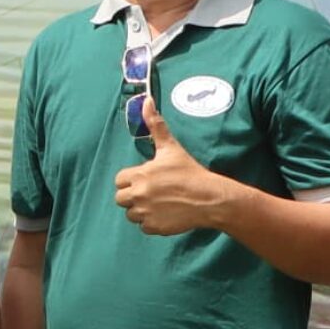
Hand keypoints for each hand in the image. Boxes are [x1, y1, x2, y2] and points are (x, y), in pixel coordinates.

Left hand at [112, 96, 226, 235]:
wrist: (209, 198)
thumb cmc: (190, 171)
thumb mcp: (171, 148)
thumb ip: (155, 125)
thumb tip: (146, 100)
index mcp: (139, 175)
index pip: (120, 180)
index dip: (132, 179)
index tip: (147, 178)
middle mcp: (138, 195)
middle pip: (121, 199)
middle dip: (133, 195)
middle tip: (152, 192)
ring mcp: (145, 213)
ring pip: (131, 214)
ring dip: (141, 210)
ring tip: (160, 203)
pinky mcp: (154, 227)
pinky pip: (144, 227)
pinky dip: (152, 223)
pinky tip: (166, 214)